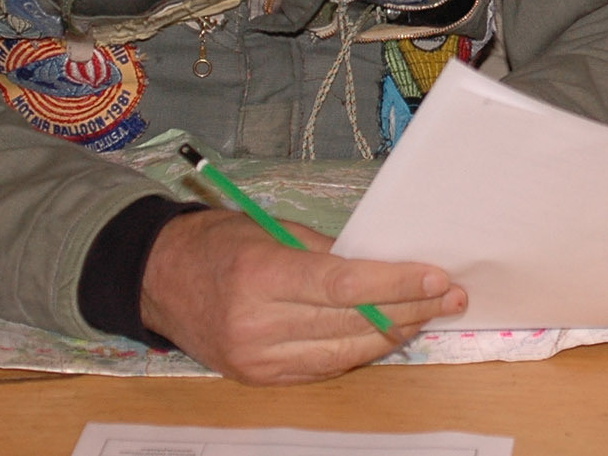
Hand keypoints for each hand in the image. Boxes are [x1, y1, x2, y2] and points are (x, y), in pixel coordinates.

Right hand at [139, 209, 465, 383]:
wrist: (156, 280)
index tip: (438, 277)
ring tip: (427, 315)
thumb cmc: (217, 241)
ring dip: (393, 334)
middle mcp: (258, 322)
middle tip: (450, 296)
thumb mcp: (271, 229)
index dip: (398, 284)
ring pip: (345, 352)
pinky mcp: (257, 378)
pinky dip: (359, 351)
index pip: (346, 285)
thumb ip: (328, 252)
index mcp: (261, 274)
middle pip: (352, 322)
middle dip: (410, 310)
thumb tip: (384, 265)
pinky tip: (386, 334)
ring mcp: (257, 358)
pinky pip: (323, 367)